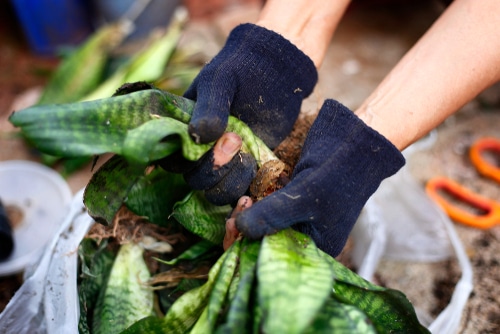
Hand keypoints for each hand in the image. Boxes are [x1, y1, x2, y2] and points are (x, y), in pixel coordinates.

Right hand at [160, 23, 316, 205]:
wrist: (274, 70)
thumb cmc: (239, 70)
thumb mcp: (219, 82)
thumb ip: (209, 108)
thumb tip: (197, 136)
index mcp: (182, 131)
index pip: (172, 160)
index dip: (184, 161)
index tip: (205, 141)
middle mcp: (200, 151)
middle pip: (195, 181)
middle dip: (214, 167)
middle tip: (235, 138)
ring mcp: (225, 161)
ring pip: (218, 191)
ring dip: (233, 178)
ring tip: (247, 151)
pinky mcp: (248, 166)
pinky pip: (243, 189)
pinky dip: (250, 188)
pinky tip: (258, 170)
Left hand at [233, 99, 404, 256]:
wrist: (357, 142)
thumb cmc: (339, 174)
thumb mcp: (305, 198)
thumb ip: (273, 215)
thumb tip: (239, 228)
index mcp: (316, 247)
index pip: (275, 257)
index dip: (250, 246)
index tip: (233, 227)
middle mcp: (306, 236)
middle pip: (266, 242)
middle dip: (247, 229)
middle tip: (239, 208)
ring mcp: (298, 217)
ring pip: (264, 223)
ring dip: (250, 214)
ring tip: (244, 199)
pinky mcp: (292, 199)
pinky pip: (268, 207)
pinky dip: (258, 201)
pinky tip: (250, 193)